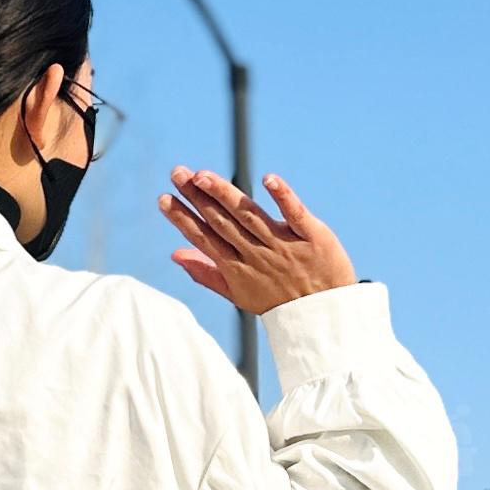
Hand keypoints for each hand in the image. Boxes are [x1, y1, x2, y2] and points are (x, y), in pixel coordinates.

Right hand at [159, 167, 357, 316]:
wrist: (325, 317)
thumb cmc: (279, 303)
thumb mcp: (239, 294)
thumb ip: (207, 273)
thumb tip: (176, 254)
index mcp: (237, 268)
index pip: (205, 238)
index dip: (183, 219)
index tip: (164, 199)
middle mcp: (257, 254)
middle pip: (222, 222)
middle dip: (197, 198)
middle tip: (177, 173)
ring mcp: (284, 244)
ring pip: (249, 215)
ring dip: (225, 194)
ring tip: (202, 175)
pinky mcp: (312, 236)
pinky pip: (294, 213)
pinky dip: (282, 196)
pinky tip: (267, 179)